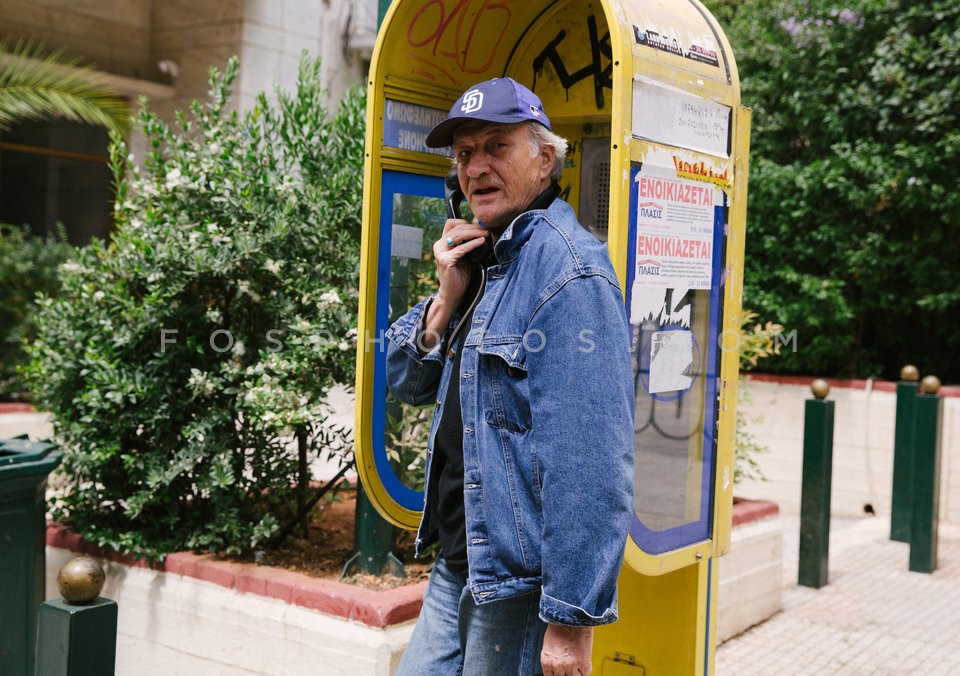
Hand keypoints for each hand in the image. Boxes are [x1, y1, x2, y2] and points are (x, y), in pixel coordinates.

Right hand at [417, 218, 488, 351]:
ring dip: (474, 233)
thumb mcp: (465, 255)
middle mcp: (439, 245)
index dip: (466, 223)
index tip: (480, 227)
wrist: (453, 294)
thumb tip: (483, 231)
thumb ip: (469, 243)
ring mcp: (440, 253)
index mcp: (442, 242)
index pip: (452, 223)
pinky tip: (481, 242)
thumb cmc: (460, 275)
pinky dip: (472, 244)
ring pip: (458, 235)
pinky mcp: (446, 261)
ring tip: (486, 234)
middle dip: (474, 227)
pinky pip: (461, 248)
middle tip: (487, 230)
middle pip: (456, 227)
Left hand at [540, 624, 593, 675]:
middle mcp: (558, 666)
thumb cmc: (559, 625)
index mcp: (546, 661)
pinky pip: (585, 673)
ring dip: (576, 673)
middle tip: (569, 669)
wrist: (572, 615)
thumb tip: (557, 664)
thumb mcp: (549, 644)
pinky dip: (585, 669)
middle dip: (565, 675)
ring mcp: (571, 665)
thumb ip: (553, 657)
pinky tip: (583, 663)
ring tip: (577, 666)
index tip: (559, 674)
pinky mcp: (584, 662)